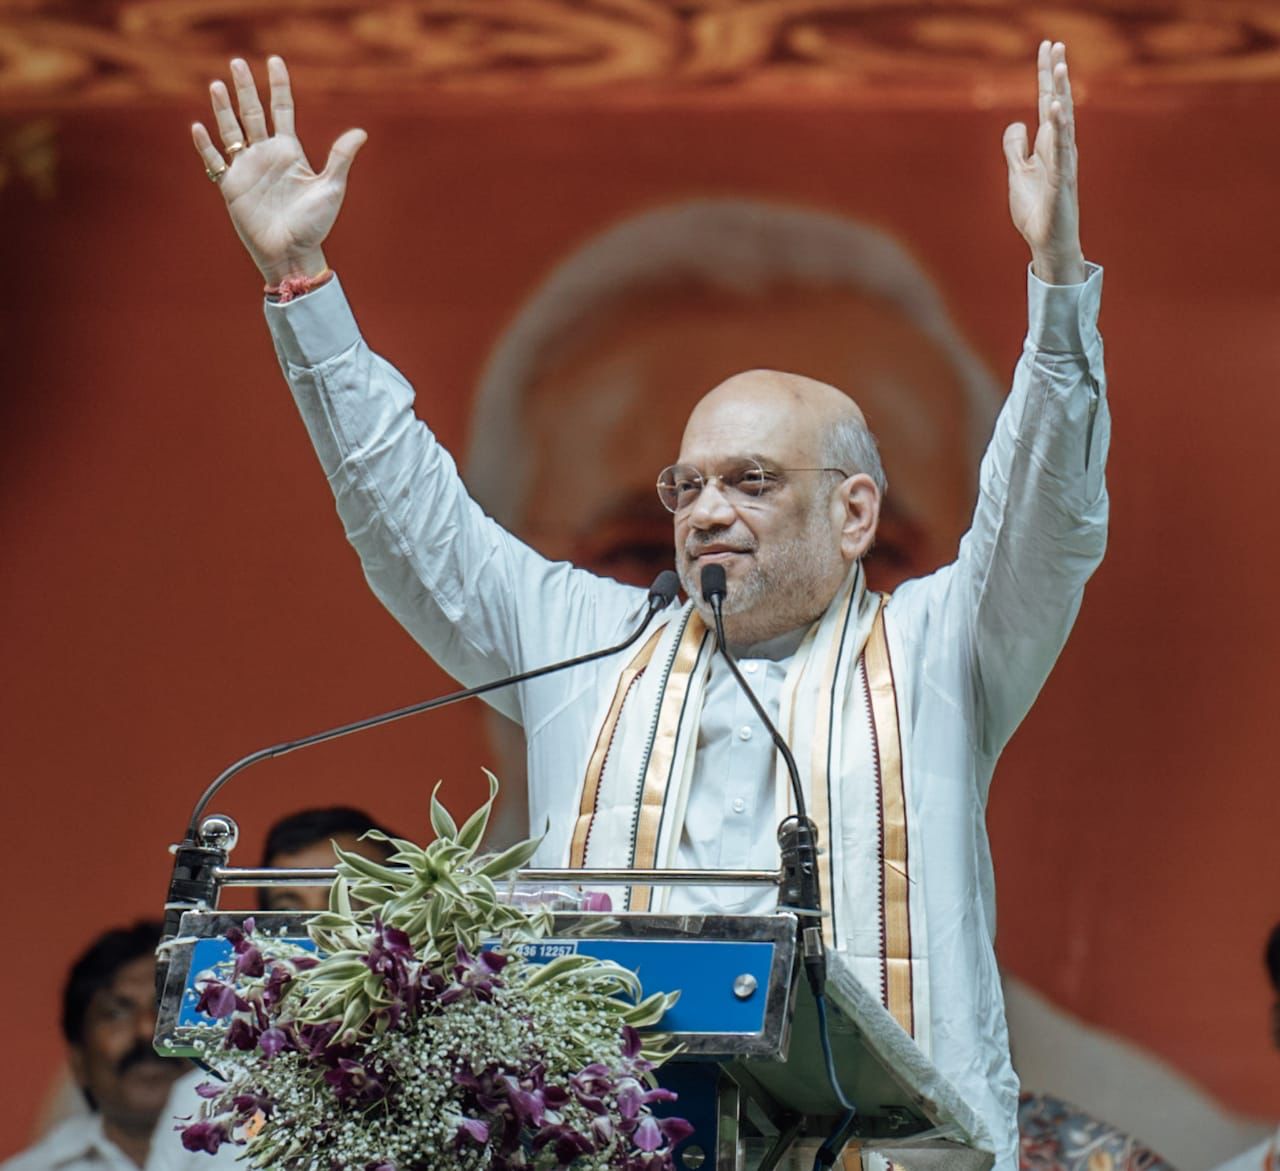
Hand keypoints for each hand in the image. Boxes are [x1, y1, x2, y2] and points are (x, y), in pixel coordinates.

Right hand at [191, 57, 366, 285]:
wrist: (292, 252)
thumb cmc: (315, 225)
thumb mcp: (331, 189)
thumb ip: (340, 159)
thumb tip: (361, 133)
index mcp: (290, 151)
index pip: (282, 110)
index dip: (279, 85)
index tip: (275, 60)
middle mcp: (266, 155)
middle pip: (252, 113)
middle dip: (246, 88)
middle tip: (237, 62)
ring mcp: (247, 169)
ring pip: (232, 131)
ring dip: (223, 109)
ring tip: (217, 85)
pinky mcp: (231, 187)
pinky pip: (215, 162)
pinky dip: (205, 146)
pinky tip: (198, 127)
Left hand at [1003, 41, 1085, 284]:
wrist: (1047, 242)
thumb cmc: (1036, 210)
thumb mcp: (1017, 174)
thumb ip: (1015, 149)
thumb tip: (1016, 123)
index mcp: (1047, 144)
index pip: (1046, 101)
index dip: (1045, 75)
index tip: (1047, 46)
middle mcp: (1059, 147)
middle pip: (1057, 103)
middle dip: (1056, 75)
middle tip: (1056, 44)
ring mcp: (1062, 162)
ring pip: (1063, 121)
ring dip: (1061, 93)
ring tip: (1060, 66)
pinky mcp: (1061, 180)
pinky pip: (1061, 150)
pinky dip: (1059, 129)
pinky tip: (1056, 109)